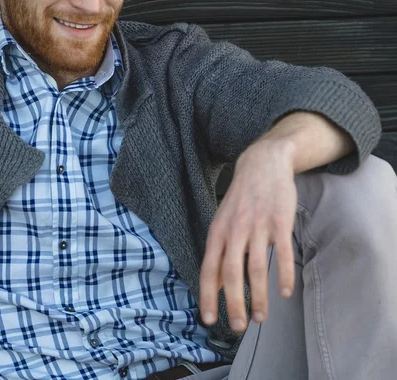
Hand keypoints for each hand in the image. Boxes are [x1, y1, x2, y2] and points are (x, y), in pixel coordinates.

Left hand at [199, 138, 296, 332]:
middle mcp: (235, 230)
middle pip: (231, 272)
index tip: (209, 319)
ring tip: (260, 317)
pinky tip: (285, 292)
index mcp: (218, 231)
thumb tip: (216, 285)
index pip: (208, 268)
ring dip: (259, 296)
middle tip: (237, 327)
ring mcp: (257, 226)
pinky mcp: (280, 222)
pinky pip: (282, 253)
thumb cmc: (241, 199)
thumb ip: (220, 251)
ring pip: (256, 268)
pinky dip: (283, 275)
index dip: (207, 295)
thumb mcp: (223, 221)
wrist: (262, 165)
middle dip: (233, 303)